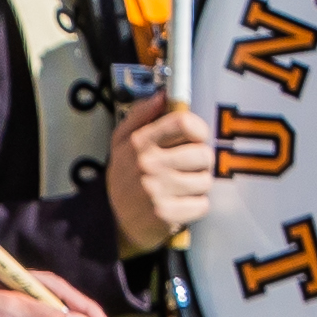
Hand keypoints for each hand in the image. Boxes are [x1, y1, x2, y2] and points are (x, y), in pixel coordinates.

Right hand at [110, 91, 219, 253]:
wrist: (111, 221)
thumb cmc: (124, 178)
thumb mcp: (122, 142)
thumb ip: (141, 114)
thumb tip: (163, 95)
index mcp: (140, 143)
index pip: (184, 123)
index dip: (199, 129)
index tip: (196, 137)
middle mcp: (148, 165)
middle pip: (203, 153)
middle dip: (201, 161)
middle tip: (188, 167)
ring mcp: (157, 190)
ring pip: (205, 180)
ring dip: (198, 185)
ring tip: (181, 187)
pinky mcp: (166, 214)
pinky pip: (202, 204)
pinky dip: (195, 206)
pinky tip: (180, 203)